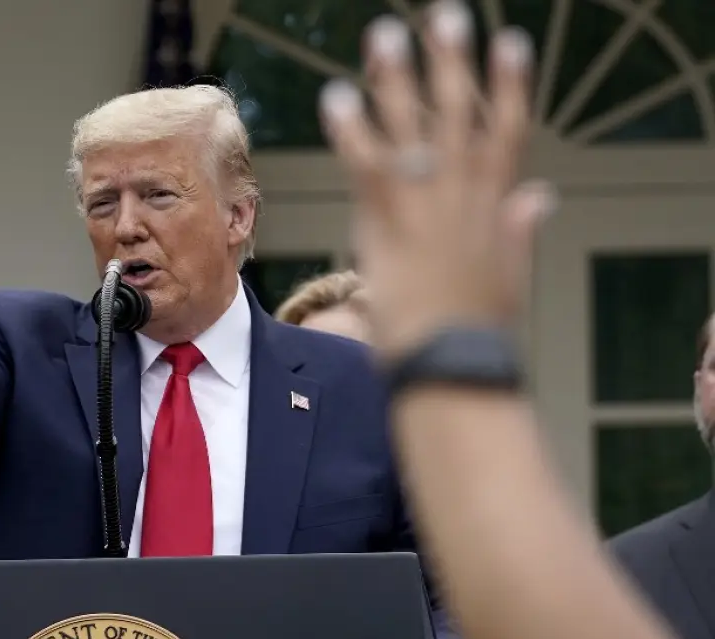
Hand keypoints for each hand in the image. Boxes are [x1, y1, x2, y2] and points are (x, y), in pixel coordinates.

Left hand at [318, 0, 555, 360]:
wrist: (448, 364)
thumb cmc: (474, 330)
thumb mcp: (508, 277)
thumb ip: (520, 230)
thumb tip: (541, 195)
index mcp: (495, 207)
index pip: (507, 131)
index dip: (510, 86)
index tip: (510, 44)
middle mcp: (463, 198)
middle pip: (460, 116)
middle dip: (452, 65)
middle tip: (445, 18)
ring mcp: (426, 208)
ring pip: (414, 130)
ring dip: (399, 81)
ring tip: (386, 35)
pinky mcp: (388, 225)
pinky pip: (367, 166)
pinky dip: (352, 131)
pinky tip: (337, 96)